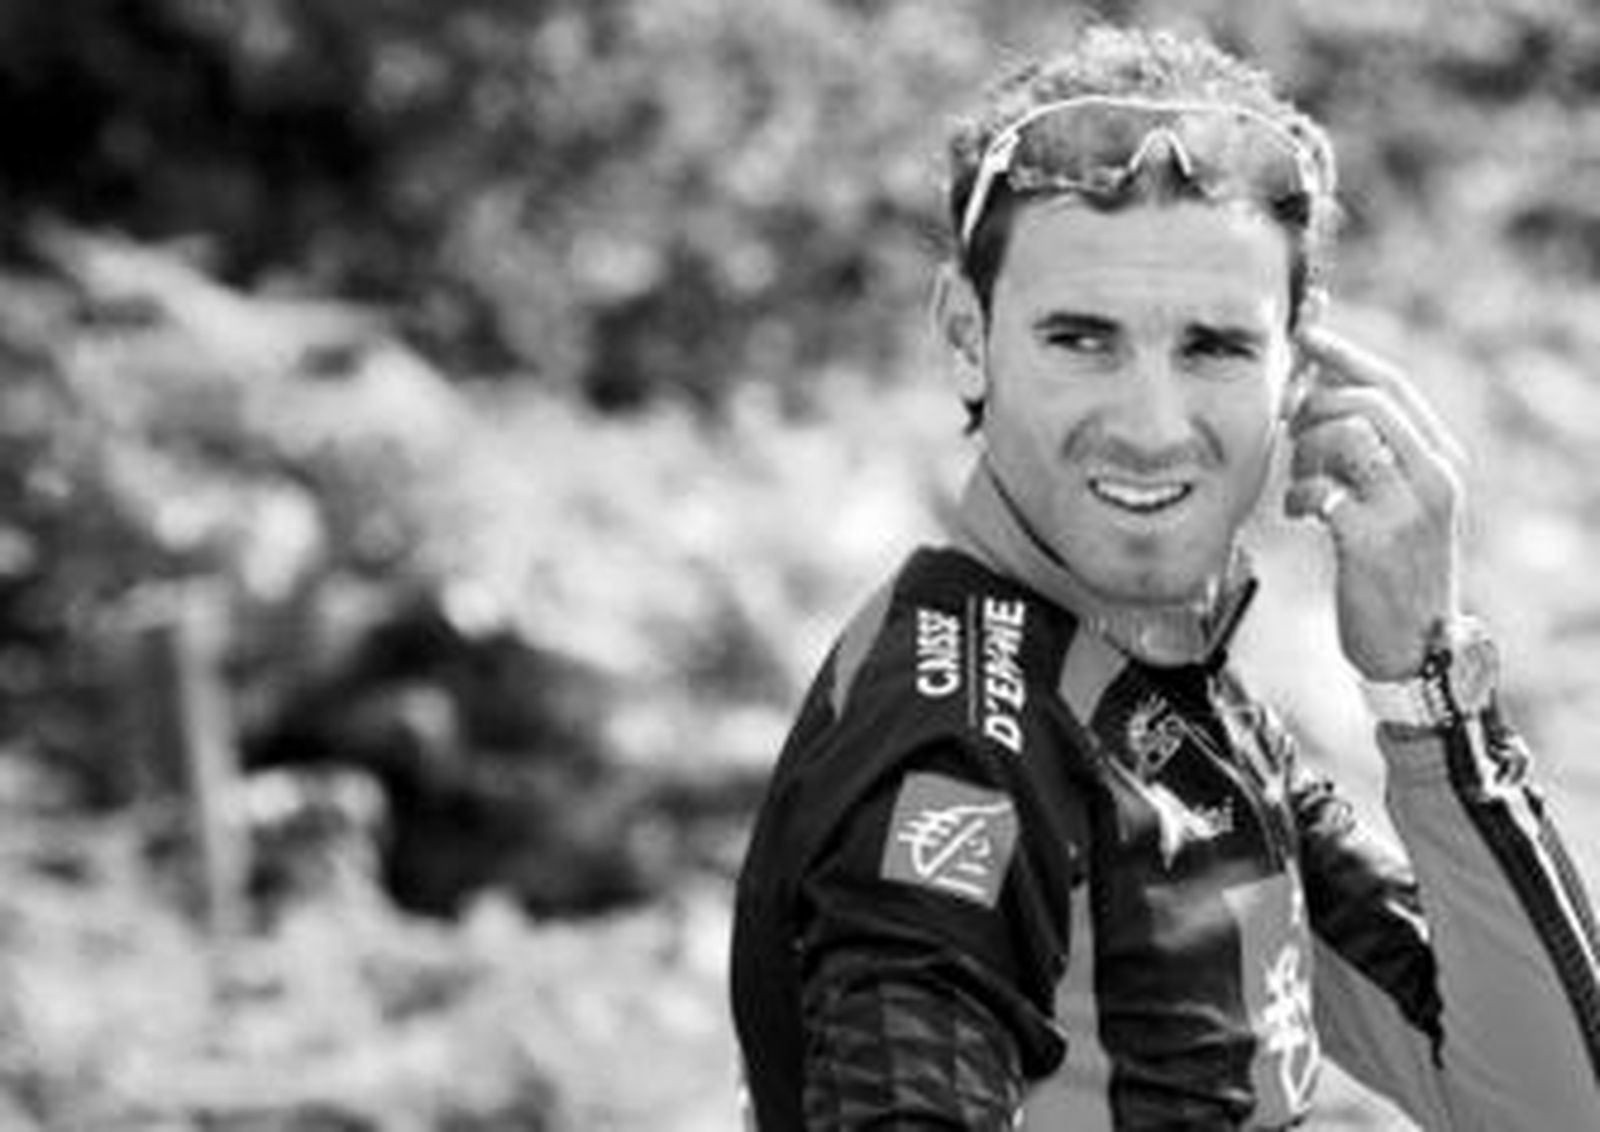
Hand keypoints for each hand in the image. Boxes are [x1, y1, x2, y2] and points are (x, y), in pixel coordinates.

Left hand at [1283, 327, 1465, 679]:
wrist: (1414, 645)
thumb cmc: (1390, 567)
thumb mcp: (1394, 500)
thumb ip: (1368, 450)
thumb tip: (1312, 392)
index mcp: (1440, 457)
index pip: (1391, 384)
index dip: (1343, 354)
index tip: (1304, 335)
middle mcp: (1434, 475)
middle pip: (1363, 401)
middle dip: (1313, 408)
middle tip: (1291, 433)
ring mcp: (1408, 508)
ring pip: (1344, 436)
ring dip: (1304, 455)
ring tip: (1301, 485)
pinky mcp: (1375, 542)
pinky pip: (1322, 490)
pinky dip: (1299, 496)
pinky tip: (1300, 515)